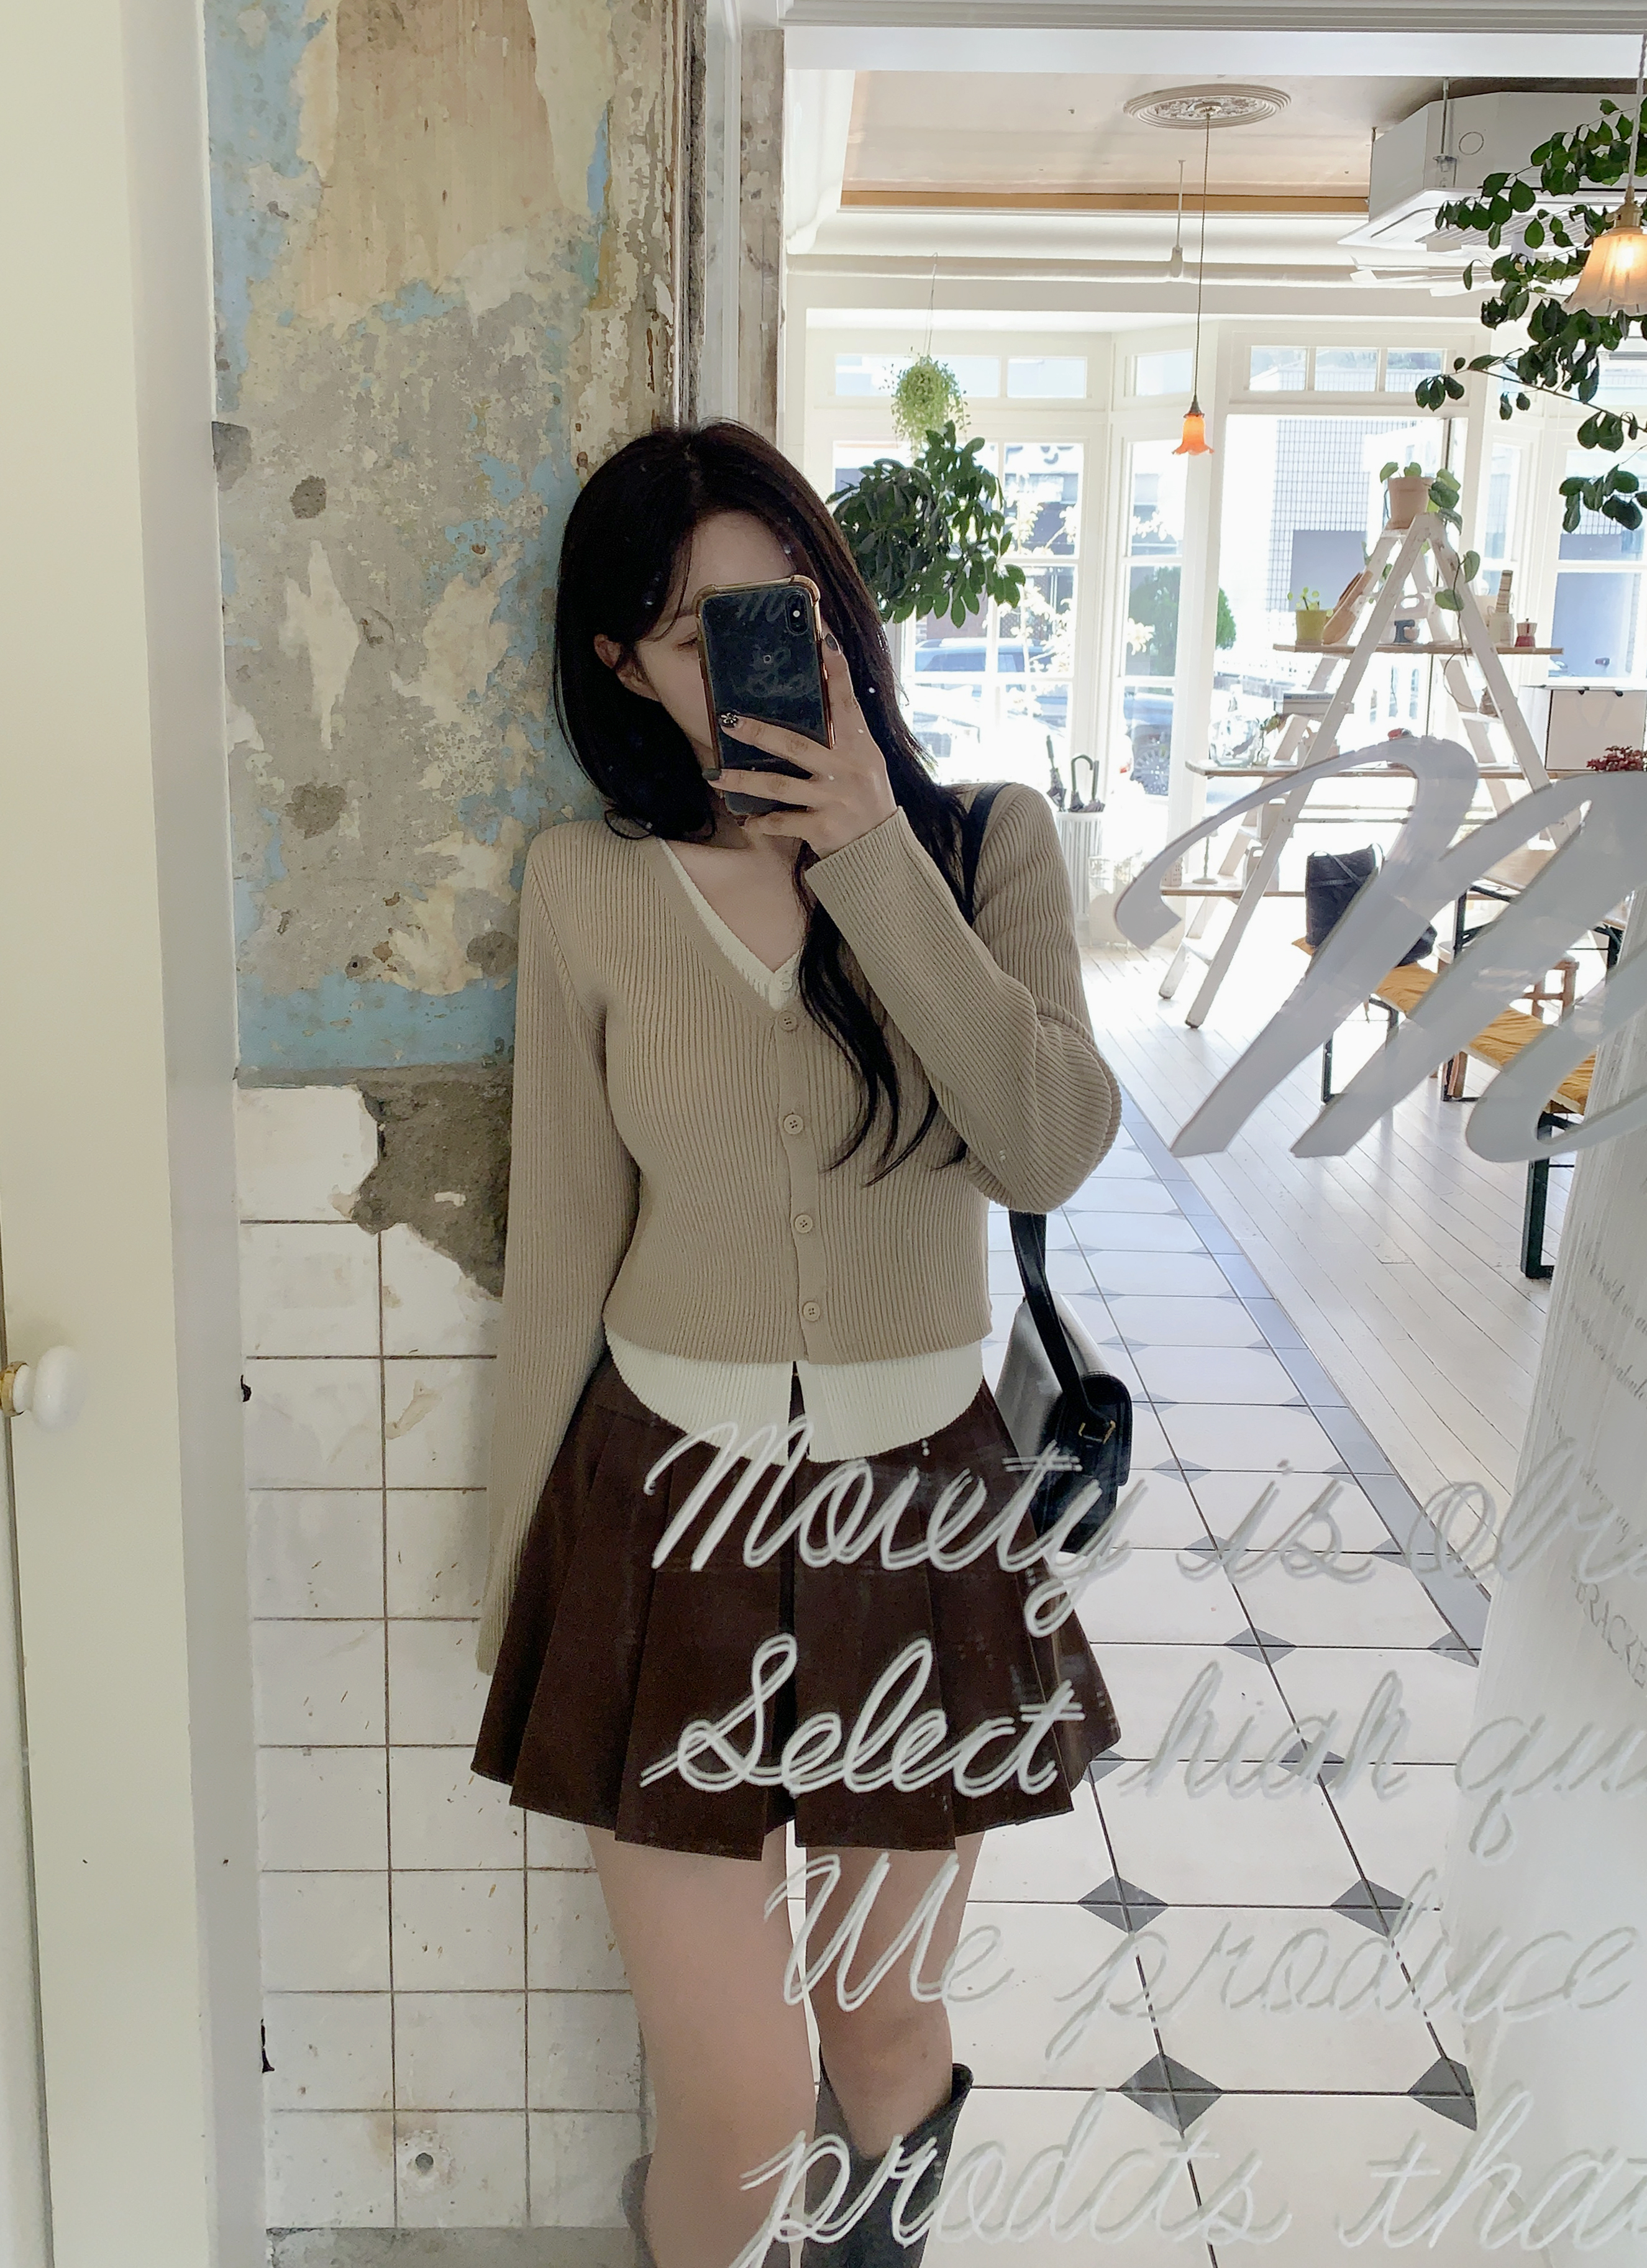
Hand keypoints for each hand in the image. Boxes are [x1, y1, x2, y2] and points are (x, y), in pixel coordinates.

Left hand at [712, 632, 897, 857]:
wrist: (880, 850)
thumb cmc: (869, 798)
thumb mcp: (867, 760)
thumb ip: (845, 732)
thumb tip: (822, 692)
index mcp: (859, 746)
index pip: (847, 701)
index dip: (836, 670)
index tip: (823, 638)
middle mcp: (846, 769)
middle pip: (795, 744)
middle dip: (758, 732)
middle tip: (727, 719)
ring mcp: (833, 799)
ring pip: (778, 785)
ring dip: (742, 781)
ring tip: (715, 775)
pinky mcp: (822, 827)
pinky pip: (782, 822)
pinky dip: (762, 822)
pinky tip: (747, 819)